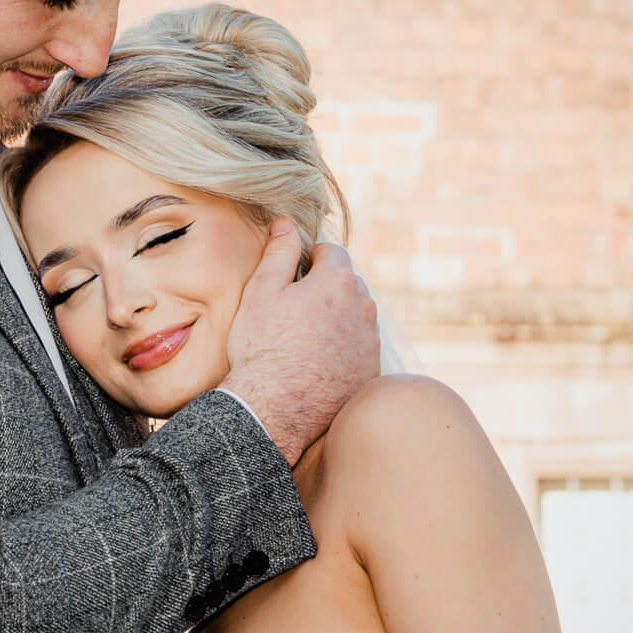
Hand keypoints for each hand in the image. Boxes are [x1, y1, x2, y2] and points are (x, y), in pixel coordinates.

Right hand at [219, 219, 379, 464]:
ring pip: (356, 317)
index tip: (292, 277)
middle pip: (347, 285)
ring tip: (304, 341)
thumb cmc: (262, 348)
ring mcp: (370, 343)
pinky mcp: (370, 373)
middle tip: (293, 311)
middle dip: (325, 290)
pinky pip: (360, 349)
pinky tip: (317, 363)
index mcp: (338, 282)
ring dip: (336, 320)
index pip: (332, 253)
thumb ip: (280, 252)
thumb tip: (287, 223)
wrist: (274, 409)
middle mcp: (363, 309)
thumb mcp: (261, 292)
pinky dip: (343, 350)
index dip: (309, 260)